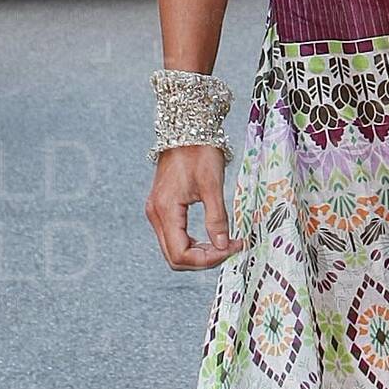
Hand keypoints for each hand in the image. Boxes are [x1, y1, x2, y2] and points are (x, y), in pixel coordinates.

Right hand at [146, 144, 244, 269]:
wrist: (186, 129)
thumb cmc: (199, 152)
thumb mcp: (213, 186)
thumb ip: (216, 219)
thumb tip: (223, 246)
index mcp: (165, 210)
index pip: (180, 254)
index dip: (207, 259)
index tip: (232, 248)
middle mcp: (156, 214)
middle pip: (175, 256)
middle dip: (204, 259)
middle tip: (230, 249)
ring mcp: (157, 212)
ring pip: (174, 249)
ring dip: (199, 253)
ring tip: (224, 244)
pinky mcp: (163, 208)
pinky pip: (175, 236)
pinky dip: (193, 243)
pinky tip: (212, 237)